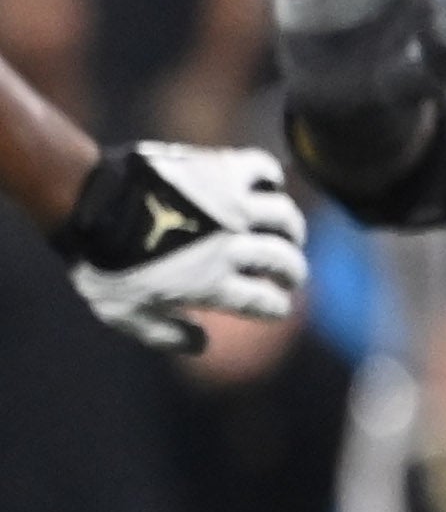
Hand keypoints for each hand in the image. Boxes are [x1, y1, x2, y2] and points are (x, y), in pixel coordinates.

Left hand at [56, 141, 307, 350]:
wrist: (86, 202)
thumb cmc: (102, 261)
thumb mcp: (124, 311)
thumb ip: (164, 335)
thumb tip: (203, 343)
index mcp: (211, 282)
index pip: (267, 302)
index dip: (276, 307)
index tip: (274, 306)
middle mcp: (228, 244)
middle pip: (285, 262)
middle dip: (293, 274)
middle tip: (289, 275)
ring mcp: (226, 205)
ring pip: (285, 218)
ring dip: (292, 231)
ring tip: (286, 234)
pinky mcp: (220, 170)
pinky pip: (264, 169)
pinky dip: (272, 179)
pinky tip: (266, 188)